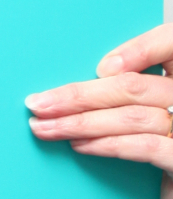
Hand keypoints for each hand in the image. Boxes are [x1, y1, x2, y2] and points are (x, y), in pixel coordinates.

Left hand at [27, 25, 172, 166]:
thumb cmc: (159, 156)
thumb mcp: (146, 113)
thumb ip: (126, 91)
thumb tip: (89, 76)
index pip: (170, 42)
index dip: (140, 48)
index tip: (98, 67)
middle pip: (134, 86)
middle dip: (79, 95)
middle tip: (39, 104)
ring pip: (133, 116)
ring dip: (82, 122)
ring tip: (47, 128)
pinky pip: (146, 146)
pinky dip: (107, 143)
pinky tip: (79, 145)